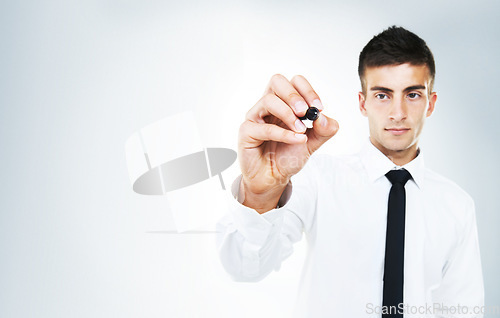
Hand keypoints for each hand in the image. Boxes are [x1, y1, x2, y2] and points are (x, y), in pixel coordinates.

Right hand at [238, 74, 338, 211]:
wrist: (274, 179)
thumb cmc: (288, 156)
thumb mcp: (313, 142)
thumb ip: (324, 130)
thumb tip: (323, 117)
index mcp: (284, 102)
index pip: (294, 82)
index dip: (308, 90)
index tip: (319, 107)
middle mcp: (268, 105)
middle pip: (277, 81)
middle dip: (294, 95)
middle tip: (306, 111)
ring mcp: (255, 117)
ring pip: (269, 100)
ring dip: (288, 114)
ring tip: (301, 130)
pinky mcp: (247, 132)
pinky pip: (264, 127)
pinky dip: (283, 134)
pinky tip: (297, 140)